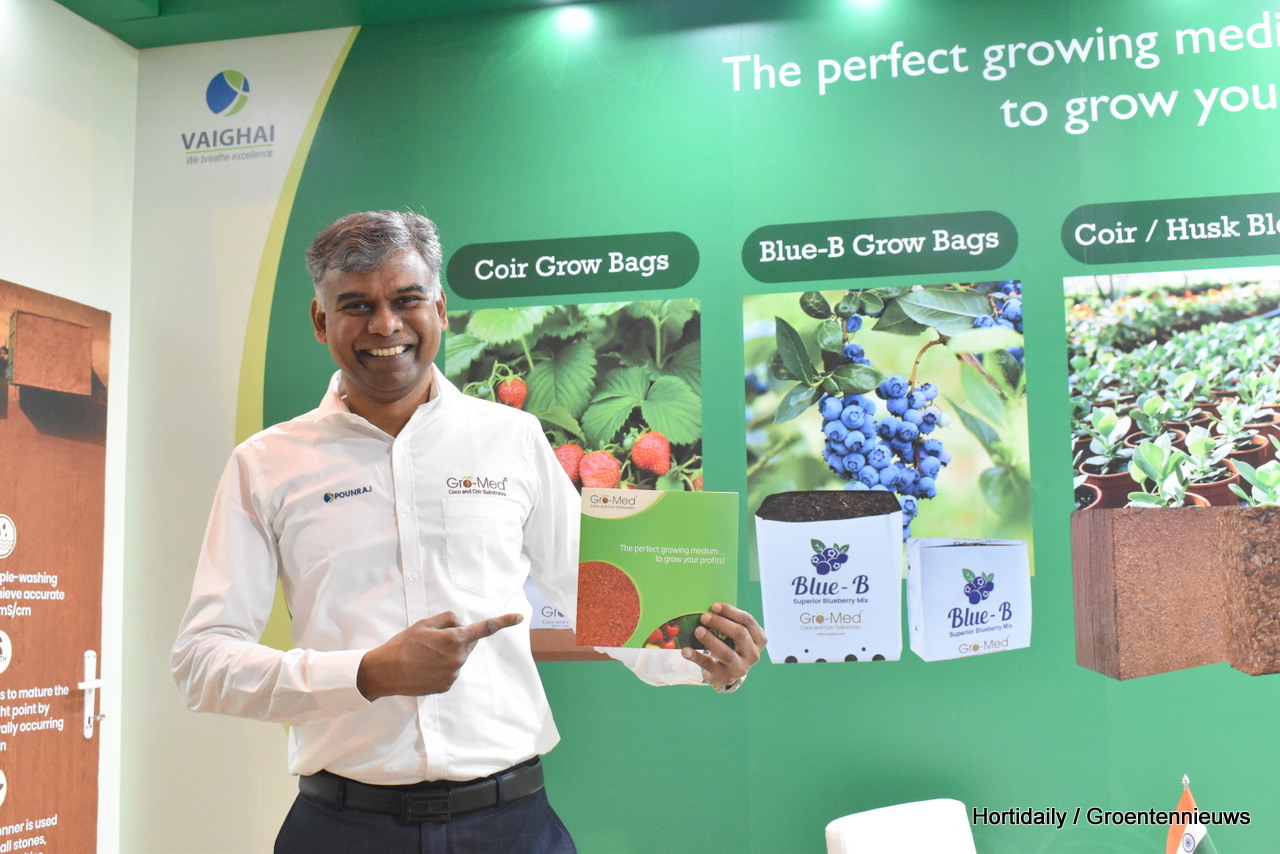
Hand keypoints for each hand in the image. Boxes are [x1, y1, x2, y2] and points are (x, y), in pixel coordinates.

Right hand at [357, 611, 521, 699]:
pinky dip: (441, 667)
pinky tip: (424, 667)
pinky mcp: (447, 686)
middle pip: (467, 643)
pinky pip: (450, 671)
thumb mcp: (424, 624)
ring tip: (424, 655)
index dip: (504, 621)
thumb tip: (460, 625)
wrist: (385, 672)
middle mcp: (458, 658)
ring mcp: (453, 674)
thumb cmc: (403, 645)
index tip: (519, 617)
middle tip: (432, 640)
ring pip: (458, 657)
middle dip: (456, 638)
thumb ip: (447, 620)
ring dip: (447, 654)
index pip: (484, 628)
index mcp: (455, 640)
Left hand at [680, 603, 765, 689]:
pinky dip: (696, 657)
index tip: (714, 606)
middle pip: (740, 635)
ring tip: (698, 631)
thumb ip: (731, 623)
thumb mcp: (737, 635)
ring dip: (711, 640)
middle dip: (721, 623)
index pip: (748, 621)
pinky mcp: (723, 676)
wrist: (728, 672)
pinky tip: (685, 651)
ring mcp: (739, 667)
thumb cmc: (732, 645)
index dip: (731, 612)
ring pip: (727, 653)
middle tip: (704, 616)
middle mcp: (752, 654)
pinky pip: (708, 665)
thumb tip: (710, 609)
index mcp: (758, 640)